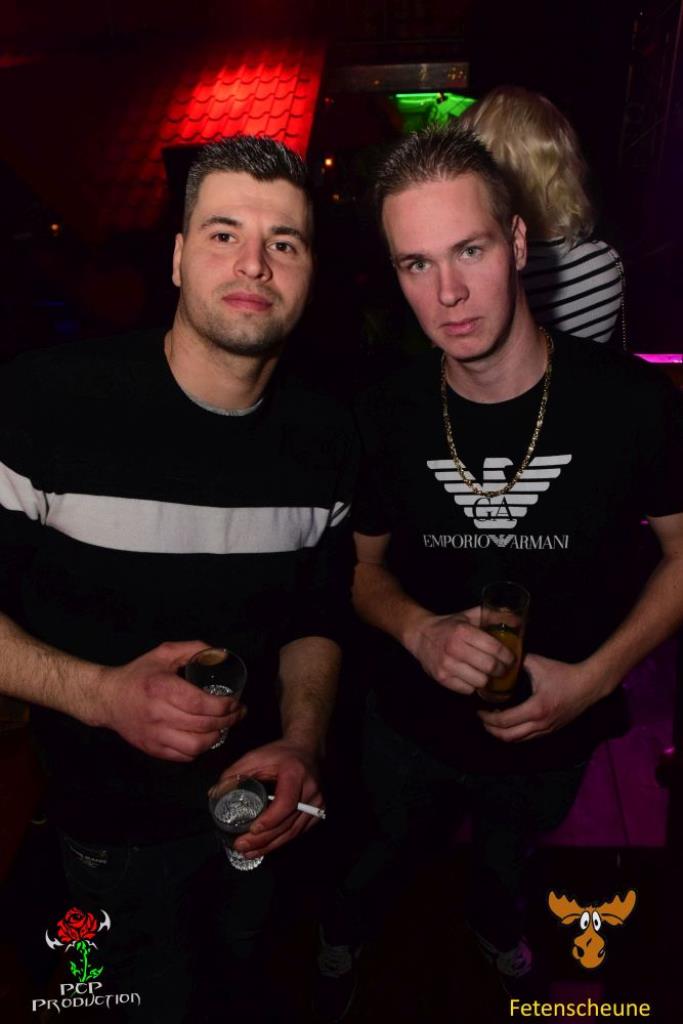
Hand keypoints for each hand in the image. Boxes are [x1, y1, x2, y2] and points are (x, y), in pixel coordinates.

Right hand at [95, 641, 245, 760]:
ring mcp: (154, 735)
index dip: (224, 706)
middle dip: (228, 721)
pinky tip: (206, 738)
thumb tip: (220, 654)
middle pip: (202, 725)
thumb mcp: (164, 653)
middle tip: (237, 713)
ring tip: (224, 727)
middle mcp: (158, 714)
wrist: (107, 698)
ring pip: (195, 746)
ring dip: (216, 738)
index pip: (200, 703)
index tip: (235, 701)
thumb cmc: (139, 674)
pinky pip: (183, 756)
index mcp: (162, 688)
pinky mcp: (152, 749)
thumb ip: (193, 649)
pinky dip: (199, 750)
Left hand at [214, 740, 322, 858]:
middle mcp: (311, 790)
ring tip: (249, 852)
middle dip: (263, 839)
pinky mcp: (318, 812)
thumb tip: (214, 793)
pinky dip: (281, 841)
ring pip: (293, 832)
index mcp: (296, 774)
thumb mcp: (256, 756)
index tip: (252, 830)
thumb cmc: (280, 754)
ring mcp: (317, 803)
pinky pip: (298, 831)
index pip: (286, 802)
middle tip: (241, 846)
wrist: (307, 750)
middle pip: (287, 822)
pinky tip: (265, 847)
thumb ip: (235, 773)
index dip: (270, 819)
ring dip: (271, 845)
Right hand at [407, 607, 515, 695]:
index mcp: (463, 632)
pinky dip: (473, 685)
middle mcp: (454, 649)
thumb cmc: (450, 626)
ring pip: (480, 682)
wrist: (420, 635)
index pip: (494, 649)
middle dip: (502, 670)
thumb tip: (518, 620)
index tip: (512, 659)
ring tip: (488, 674)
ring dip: (487, 679)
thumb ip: (493, 616)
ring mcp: (446, 666)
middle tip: (504, 669)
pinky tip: (473, 677)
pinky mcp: (441, 678)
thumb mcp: (470, 616)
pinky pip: (467, 690)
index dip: (508, 656)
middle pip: (490, 667)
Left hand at [478, 653, 603, 741]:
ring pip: (517, 740)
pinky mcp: (551, 730)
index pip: (504, 721)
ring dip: (501, 734)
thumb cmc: (563, 673)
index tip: (479, 710)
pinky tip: (508, 723)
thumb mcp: (538, 663)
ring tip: (491, 722)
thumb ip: (517, 661)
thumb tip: (499, 659)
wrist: (588, 686)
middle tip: (481, 718)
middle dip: (490, 729)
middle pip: (507, 737)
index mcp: (536, 708)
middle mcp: (541, 724)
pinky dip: (514, 734)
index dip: (487, 718)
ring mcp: (546, 729)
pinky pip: (527, 738)